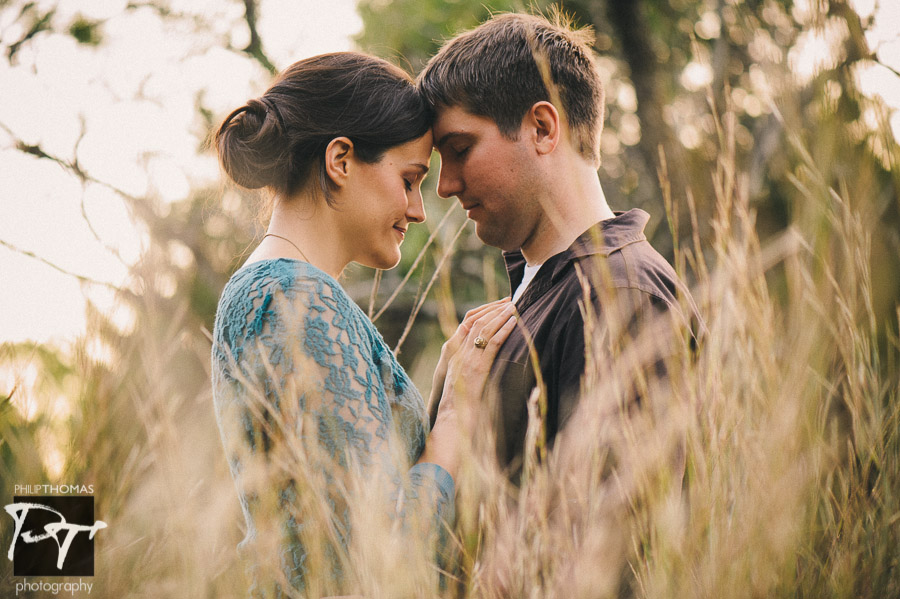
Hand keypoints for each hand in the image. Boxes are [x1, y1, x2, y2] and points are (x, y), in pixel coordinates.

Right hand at [427, 298, 510, 425]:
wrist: (453, 420)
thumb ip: (470, 366)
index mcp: (454, 354)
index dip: (484, 311)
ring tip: (515, 306)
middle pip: (476, 321)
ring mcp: (467, 359)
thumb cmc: (460, 405)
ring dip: (501, 315)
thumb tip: (485, 356)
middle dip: (494, 309)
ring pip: (484, 329)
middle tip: (511, 300)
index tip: (499, 304)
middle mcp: (459, 353)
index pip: (468, 323)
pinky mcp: (478, 367)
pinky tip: (515, 322)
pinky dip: (504, 330)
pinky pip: (492, 343)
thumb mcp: (461, 381)